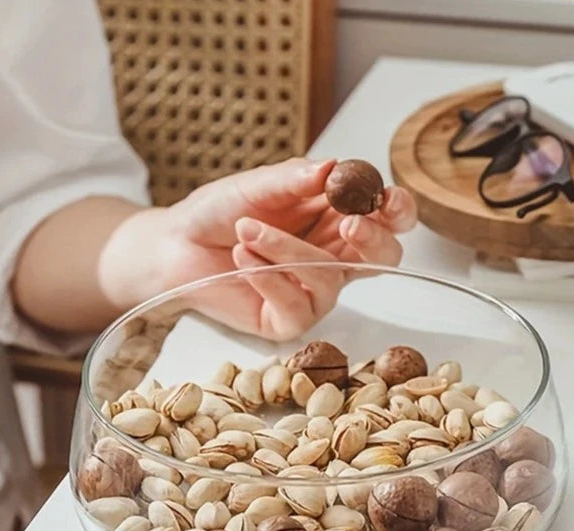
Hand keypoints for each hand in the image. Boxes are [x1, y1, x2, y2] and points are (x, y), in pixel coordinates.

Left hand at [99, 157, 416, 339]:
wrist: (177, 245)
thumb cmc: (219, 212)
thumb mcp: (258, 185)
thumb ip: (295, 178)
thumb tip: (336, 168)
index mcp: (337, 217)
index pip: (389, 217)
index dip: (396, 210)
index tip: (383, 200)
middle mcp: (334, 256)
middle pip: (384, 257)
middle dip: (371, 241)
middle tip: (347, 225)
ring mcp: (314, 291)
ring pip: (331, 279)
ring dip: (290, 252)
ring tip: (246, 230)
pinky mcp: (289, 319)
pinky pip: (299, 306)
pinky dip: (269, 279)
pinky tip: (243, 259)